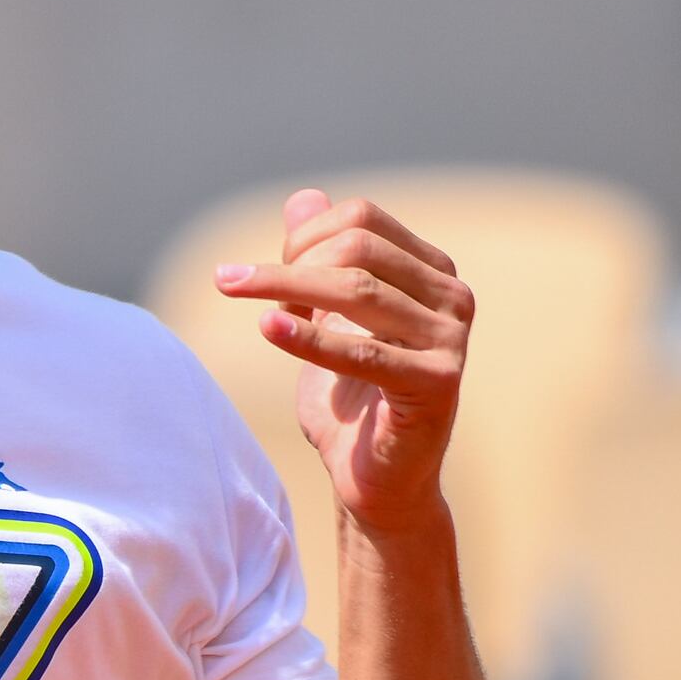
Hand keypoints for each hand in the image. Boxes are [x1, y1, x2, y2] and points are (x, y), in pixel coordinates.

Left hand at [217, 190, 475, 539]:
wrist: (376, 480)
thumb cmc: (350, 400)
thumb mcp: (325, 320)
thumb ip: (318, 259)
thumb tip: (302, 198)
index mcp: (431, 272)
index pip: (364, 219)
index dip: (305, 236)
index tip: (263, 274)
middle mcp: (451, 297)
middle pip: (358, 247)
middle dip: (286, 261)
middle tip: (231, 282)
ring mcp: (450, 339)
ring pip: (358, 291)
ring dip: (282, 286)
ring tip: (229, 288)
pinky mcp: (437, 383)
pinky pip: (364, 352)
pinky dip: (310, 338)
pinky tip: (266, 328)